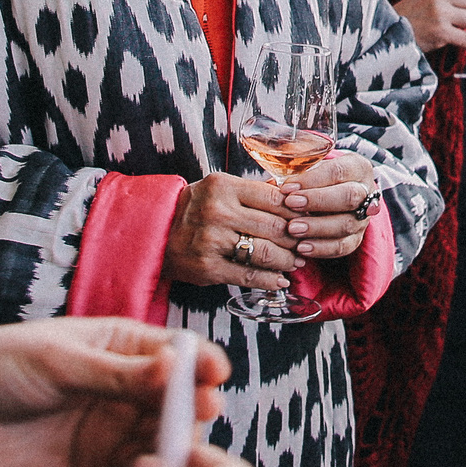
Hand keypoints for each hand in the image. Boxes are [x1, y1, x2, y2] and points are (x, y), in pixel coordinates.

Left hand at [0, 319, 228, 466]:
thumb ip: (116, 373)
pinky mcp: (98, 466)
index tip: (215, 375)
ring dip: (177, 446)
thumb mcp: (59, 361)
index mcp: (122, 345)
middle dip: (192, 407)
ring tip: (180, 454)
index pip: (175, 353)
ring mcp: (115, 427)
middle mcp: (128, 387)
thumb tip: (175, 366)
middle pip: (177, 399)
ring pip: (164, 438)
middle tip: (200, 415)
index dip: (199, 363)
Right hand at [166, 173, 295, 289]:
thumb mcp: (222, 190)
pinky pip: (249, 276)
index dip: (297, 211)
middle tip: (307, 244)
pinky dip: (270, 280)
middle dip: (296, 239)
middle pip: (274, 226)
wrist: (157, 232)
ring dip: (288, 261)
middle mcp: (217, 211)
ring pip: (265, 252)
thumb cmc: (197, 208)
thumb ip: (255, 193)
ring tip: (296, 262)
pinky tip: (280, 280)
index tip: (308, 219)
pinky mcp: (208, 267)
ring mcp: (211, 240)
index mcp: (224, 187)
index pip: (275, 198)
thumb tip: (297, 197)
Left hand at [276, 152, 377, 261]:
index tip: (286, 187)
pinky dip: (321, 248)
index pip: (337, 171)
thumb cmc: (315, 178)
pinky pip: (343, 247)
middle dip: (317, 200)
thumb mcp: (309, 167)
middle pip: (349, 196)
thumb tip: (272, 184)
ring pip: (346, 224)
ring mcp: (363, 218)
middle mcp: (365, 192)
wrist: (333, 196)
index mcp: (356, 167)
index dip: (312, 179)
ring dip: (317, 227)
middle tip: (290, 204)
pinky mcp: (357, 239)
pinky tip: (301, 248)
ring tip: (292, 229)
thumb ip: (295, 172)